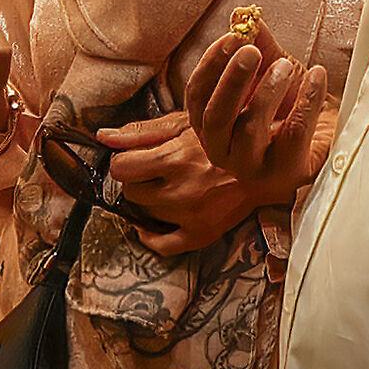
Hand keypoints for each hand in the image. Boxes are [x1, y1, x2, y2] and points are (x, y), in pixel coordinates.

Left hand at [98, 110, 267, 256]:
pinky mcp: (203, 234)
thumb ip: (142, 131)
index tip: (131, 159)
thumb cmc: (225, 137)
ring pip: (143, 215)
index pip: (121, 169)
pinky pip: (163, 246)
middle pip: (131, 193)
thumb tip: (104, 138)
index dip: (123, 162)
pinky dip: (151, 236)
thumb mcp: (184, 123)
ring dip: (146, 202)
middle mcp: (182, 191)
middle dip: (136, 181)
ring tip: (162, 188)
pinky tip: (151, 222)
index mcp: (176, 158)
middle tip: (150, 172)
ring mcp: (193, 216)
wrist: (264, 163)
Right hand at [185, 15, 331, 197]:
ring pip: (250, 129)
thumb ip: (256, 44)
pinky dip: (306, 101)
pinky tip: (316, 76)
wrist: (330, 131)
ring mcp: (254, 168)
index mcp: (211, 126)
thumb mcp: (271, 67)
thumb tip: (243, 17)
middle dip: (232, 80)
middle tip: (251, 50)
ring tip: (286, 66)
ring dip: (267, 91)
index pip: (196, 97)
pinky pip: (294, 134)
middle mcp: (224, 151)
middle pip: (215, 117)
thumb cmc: (292, 102)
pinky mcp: (288, 173)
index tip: (232, 37)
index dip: (211, 65)